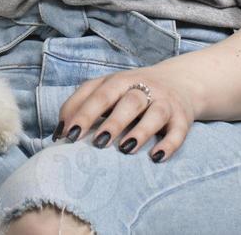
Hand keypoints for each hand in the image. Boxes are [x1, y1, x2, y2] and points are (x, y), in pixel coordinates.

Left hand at [53, 65, 200, 162]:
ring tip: (125, 148)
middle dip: (112, 121)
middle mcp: (142, 88)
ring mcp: (164, 102)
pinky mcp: (182, 117)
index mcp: (117, 81)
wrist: (180, 82)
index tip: (67, 135)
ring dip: (140, 131)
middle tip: (97, 142)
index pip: (98, 93)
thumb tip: (58, 134)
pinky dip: (169, 144)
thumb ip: (82, 105)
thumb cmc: (132, 91)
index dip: (83, 113)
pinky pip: (178, 131)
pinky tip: (156, 157)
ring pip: (154, 113)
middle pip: (127, 100)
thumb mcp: (107, 91)